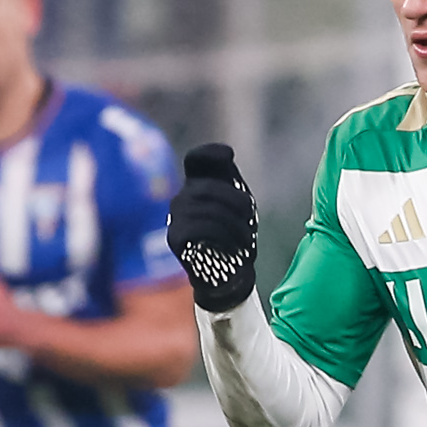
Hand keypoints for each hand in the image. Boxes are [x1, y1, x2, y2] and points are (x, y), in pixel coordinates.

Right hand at [167, 142, 258, 311]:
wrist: (229, 274)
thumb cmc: (235, 236)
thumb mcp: (239, 206)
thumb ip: (231, 181)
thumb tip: (227, 153)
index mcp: (198, 185)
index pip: (197, 159)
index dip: (211, 153)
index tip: (229, 156)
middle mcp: (183, 196)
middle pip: (210, 187)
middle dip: (237, 202)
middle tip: (251, 217)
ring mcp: (177, 216)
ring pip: (209, 209)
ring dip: (236, 225)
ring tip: (246, 239)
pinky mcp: (175, 236)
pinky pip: (202, 227)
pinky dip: (224, 237)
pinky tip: (233, 246)